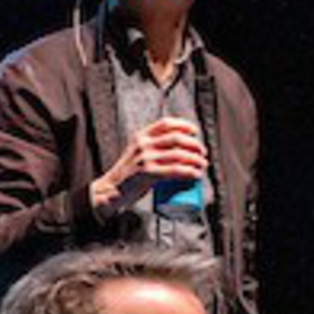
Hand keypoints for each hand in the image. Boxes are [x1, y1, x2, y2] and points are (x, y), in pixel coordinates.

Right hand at [93, 116, 207, 213]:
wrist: (110, 190)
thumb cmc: (127, 174)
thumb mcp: (136, 153)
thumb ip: (151, 147)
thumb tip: (179, 148)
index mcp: (141, 136)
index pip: (166, 123)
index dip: (184, 125)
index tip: (194, 132)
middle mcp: (143, 144)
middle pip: (177, 138)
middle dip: (195, 144)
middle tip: (202, 153)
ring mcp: (145, 158)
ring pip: (179, 154)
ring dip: (196, 159)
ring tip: (202, 165)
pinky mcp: (148, 173)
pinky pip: (175, 170)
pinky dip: (189, 172)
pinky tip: (196, 174)